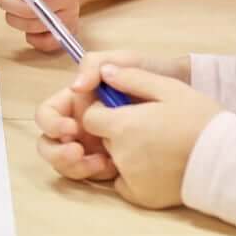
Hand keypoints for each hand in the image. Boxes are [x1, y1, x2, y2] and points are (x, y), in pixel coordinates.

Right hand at [35, 51, 189, 180]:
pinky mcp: (109, 165)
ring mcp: (93, 147)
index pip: (48, 114)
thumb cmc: (153, 74)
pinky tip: (113, 168)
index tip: (72, 128)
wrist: (187, 97)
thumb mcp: (125, 60)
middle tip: (77, 153)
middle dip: (57, 152)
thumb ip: (95, 64)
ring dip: (74, 166)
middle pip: (49, 144)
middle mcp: (80, 126)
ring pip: (66, 164)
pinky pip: (90, 175)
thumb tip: (75, 87)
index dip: (52, 122)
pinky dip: (96, 174)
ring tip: (101, 164)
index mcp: (77, 103)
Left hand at [81, 64, 221, 208]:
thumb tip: (106, 72)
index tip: (124, 110)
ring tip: (158, 145)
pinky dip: (135, 176)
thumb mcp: (169, 88)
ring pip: (116, 159)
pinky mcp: (142, 197)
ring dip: (127, 152)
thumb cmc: (200, 119)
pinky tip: (157, 166)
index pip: (90, 117)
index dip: (104, 111)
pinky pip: (125, 183)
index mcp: (122, 125)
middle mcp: (121, 154)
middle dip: (118, 131)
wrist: (229, 160)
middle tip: (148, 127)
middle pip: (104, 138)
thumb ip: (133, 78)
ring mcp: (130, 178)